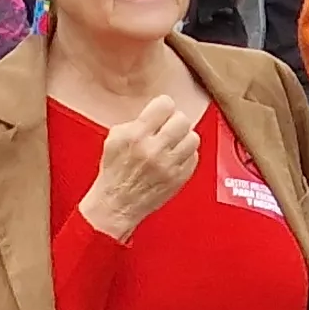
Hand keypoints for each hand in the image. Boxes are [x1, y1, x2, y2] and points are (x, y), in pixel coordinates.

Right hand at [76, 95, 200, 239]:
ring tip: (173, 143)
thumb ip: (136, 122)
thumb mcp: (114, 139)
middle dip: (175, 121)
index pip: (165, 105)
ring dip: (183, 138)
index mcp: (136, 136)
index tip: (161, 112)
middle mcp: (154, 150)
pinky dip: (186, 155)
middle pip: (182, 120)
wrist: (116, 204)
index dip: (163, 106)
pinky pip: (194, 157)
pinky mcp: (179, 178)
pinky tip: (174, 158)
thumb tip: (157, 112)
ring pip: (193, 138)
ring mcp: (169, 166)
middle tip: (168, 128)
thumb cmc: (115, 172)